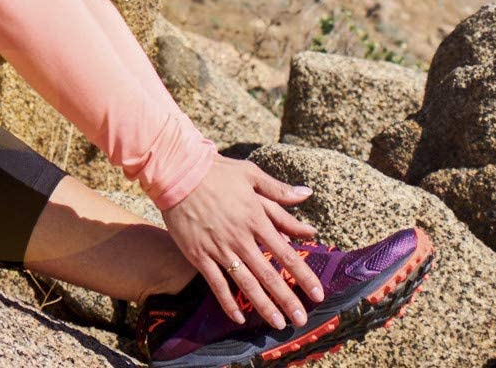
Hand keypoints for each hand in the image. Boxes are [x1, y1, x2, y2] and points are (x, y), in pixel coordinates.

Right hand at [160, 155, 324, 329]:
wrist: (177, 172)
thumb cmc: (216, 171)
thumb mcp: (250, 174)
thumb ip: (278, 190)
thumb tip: (307, 194)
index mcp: (256, 218)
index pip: (286, 253)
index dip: (304, 275)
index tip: (318, 293)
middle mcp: (240, 237)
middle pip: (269, 274)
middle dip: (287, 299)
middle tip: (301, 320)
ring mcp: (219, 248)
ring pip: (246, 283)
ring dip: (264, 306)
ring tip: (278, 324)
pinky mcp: (199, 254)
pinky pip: (216, 283)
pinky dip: (228, 301)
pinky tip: (238, 317)